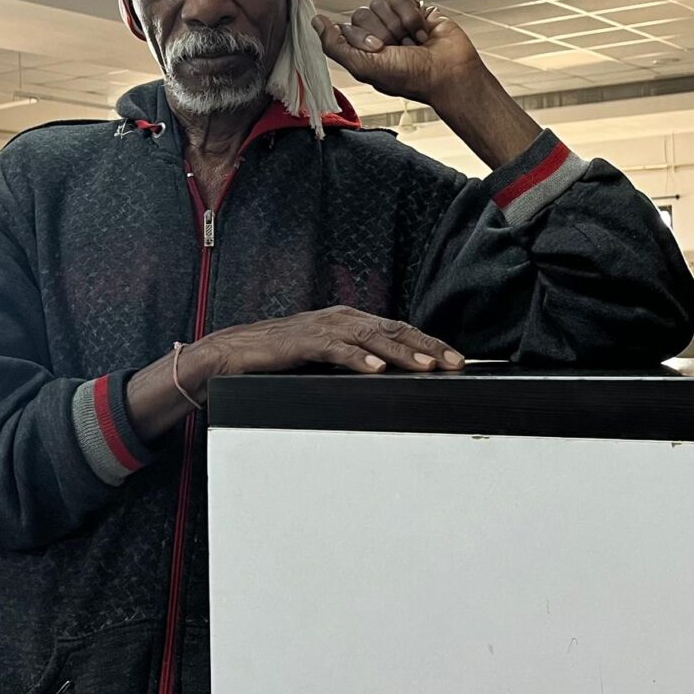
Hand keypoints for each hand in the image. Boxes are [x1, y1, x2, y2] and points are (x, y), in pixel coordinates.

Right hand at [193, 306, 463, 383]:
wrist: (237, 351)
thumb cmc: (283, 355)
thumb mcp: (327, 356)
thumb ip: (355, 358)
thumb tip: (389, 375)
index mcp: (350, 320)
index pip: (398, 330)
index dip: (429, 343)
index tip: (455, 359)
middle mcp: (342, 317)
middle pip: (394, 330)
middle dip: (427, 346)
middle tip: (455, 362)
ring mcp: (325, 327)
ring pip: (372, 337)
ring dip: (402, 353)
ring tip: (427, 366)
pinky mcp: (305, 341)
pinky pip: (338, 350)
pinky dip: (359, 358)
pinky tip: (377, 368)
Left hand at [311, 0, 482, 106]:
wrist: (448, 72)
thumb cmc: (411, 77)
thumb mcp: (363, 67)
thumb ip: (334, 46)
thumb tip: (316, 23)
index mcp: (362, 51)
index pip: (347, 27)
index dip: (363, 36)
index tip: (378, 49)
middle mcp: (377, 35)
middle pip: (364, 12)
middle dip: (382, 30)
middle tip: (397, 47)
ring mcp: (395, 22)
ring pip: (382, 3)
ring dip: (398, 23)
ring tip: (411, 41)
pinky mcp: (414, 11)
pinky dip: (412, 16)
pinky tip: (421, 33)